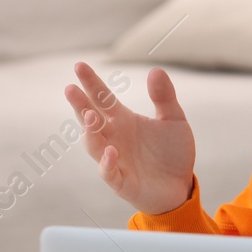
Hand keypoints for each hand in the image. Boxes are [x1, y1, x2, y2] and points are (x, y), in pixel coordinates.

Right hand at [64, 62, 194, 215]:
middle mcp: (113, 138)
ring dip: (89, 132)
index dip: (91, 83)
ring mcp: (114, 160)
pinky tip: (111, 151)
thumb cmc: (172, 153)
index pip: (102, 98)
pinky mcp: (121, 182)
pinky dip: (107, 163)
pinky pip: (108, 172)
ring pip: (93, 145)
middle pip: (90, 119)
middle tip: (70, 89)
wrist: (180, 186)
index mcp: (123, 120)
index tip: (79, 66)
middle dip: (80, 104)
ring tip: (89, 116)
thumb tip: (156, 70)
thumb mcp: (174, 120)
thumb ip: (164, 97)